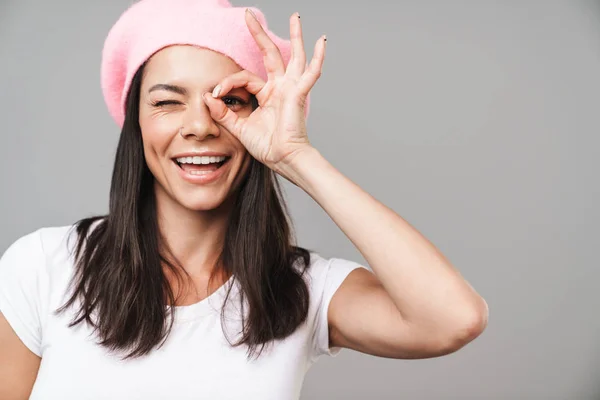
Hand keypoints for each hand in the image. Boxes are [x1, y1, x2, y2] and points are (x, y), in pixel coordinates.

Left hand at [202, 9, 325, 172]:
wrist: (283, 159)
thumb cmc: (267, 147)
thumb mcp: (239, 128)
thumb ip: (224, 113)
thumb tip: (207, 96)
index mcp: (266, 95)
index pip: (244, 78)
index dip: (228, 83)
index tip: (215, 93)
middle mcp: (280, 88)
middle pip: (269, 54)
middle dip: (259, 34)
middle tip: (249, 15)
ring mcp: (291, 89)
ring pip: (294, 56)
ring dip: (295, 36)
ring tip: (295, 17)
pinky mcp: (298, 93)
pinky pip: (310, 73)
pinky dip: (318, 58)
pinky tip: (322, 41)